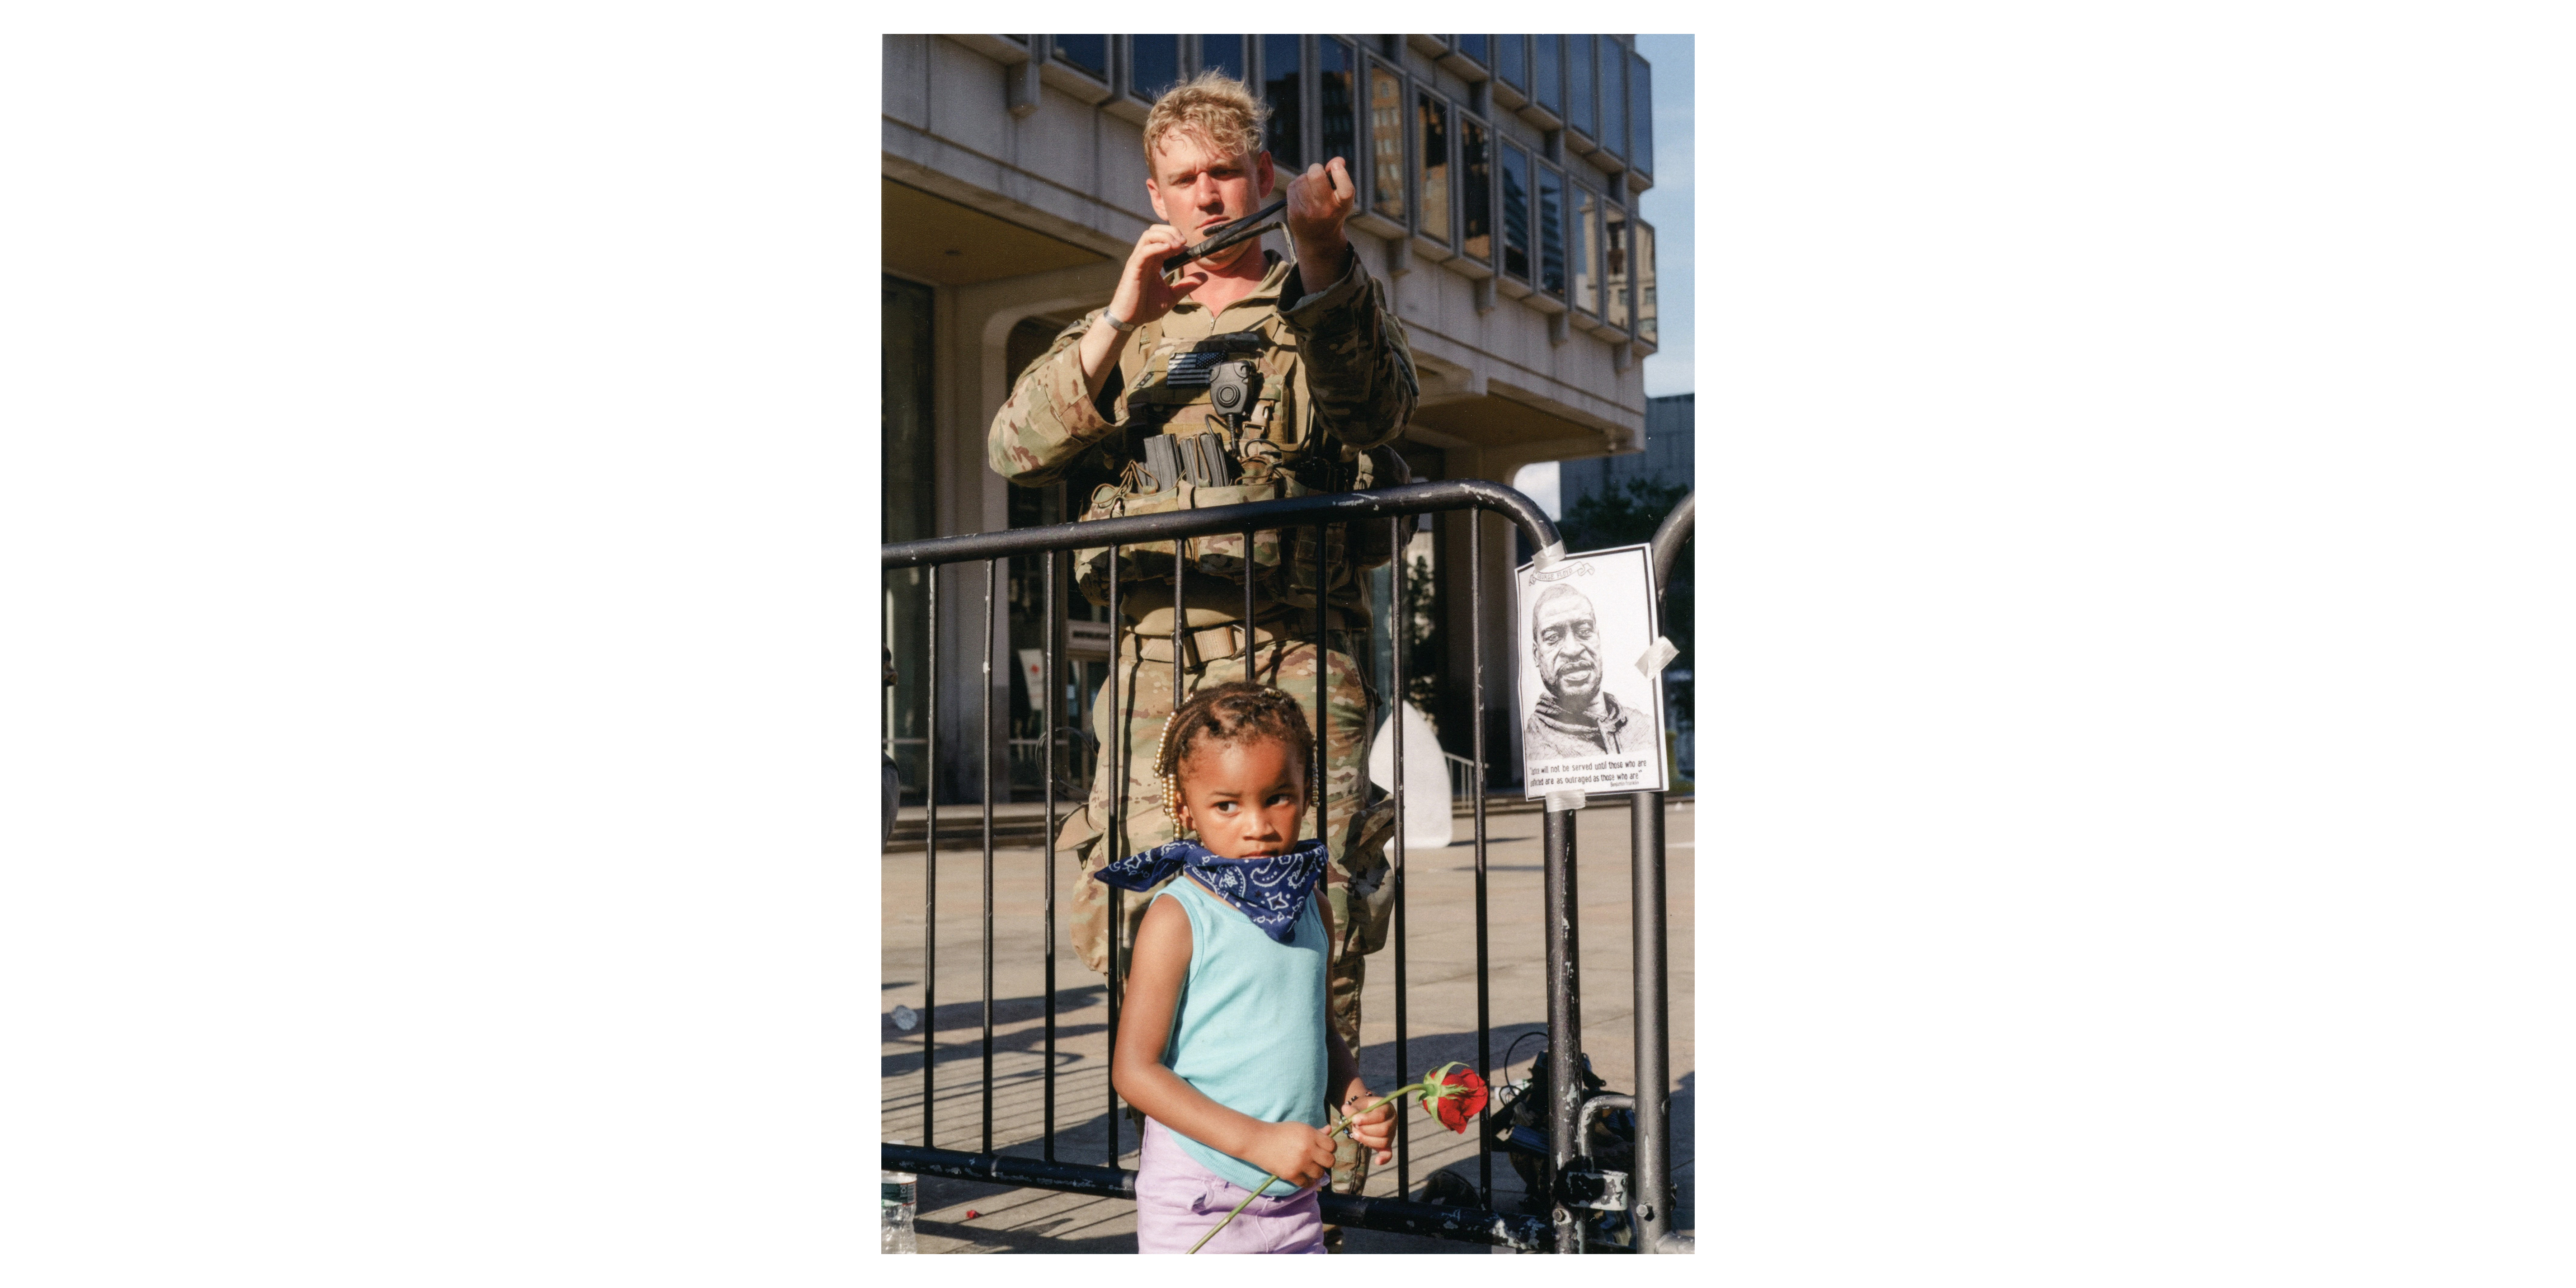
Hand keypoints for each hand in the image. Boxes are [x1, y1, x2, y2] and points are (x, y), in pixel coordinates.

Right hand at [1108, 223, 1210, 330]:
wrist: (1130, 320)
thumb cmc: (1146, 307)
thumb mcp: (1172, 295)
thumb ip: (1187, 284)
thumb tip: (1205, 276)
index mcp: (1153, 261)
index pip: (1165, 240)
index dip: (1179, 241)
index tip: (1192, 252)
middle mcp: (1145, 257)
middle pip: (1155, 231)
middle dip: (1172, 231)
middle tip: (1184, 242)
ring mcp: (1138, 261)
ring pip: (1149, 235)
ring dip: (1165, 236)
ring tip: (1178, 245)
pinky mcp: (1133, 268)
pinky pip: (1144, 250)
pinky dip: (1156, 246)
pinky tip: (1168, 249)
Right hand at [1243, 1119, 1337, 1188]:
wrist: (1258, 1141)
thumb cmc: (1279, 1132)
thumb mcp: (1298, 1128)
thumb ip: (1315, 1132)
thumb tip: (1329, 1130)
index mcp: (1310, 1135)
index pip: (1332, 1145)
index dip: (1330, 1148)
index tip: (1324, 1150)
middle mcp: (1308, 1149)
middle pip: (1330, 1161)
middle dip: (1326, 1162)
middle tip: (1319, 1161)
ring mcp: (1300, 1163)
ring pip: (1320, 1173)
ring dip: (1316, 1172)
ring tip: (1310, 1169)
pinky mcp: (1291, 1174)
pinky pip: (1306, 1183)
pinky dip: (1306, 1182)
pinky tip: (1304, 1178)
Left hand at [1283, 157, 1355, 283]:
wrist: (1317, 238)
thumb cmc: (1332, 210)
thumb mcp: (1342, 196)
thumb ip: (1341, 176)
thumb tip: (1338, 160)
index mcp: (1343, 204)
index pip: (1342, 181)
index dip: (1338, 170)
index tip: (1335, 167)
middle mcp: (1327, 209)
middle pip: (1315, 175)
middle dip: (1316, 169)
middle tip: (1318, 174)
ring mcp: (1309, 211)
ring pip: (1302, 179)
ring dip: (1305, 179)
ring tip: (1310, 190)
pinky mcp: (1294, 212)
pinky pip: (1293, 186)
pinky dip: (1297, 187)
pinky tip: (1302, 196)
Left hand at [1340, 1091, 1394, 1167]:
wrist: (1367, 1113)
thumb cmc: (1364, 1108)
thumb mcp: (1359, 1105)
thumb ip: (1353, 1109)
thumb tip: (1345, 1108)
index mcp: (1387, 1108)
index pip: (1381, 1115)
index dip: (1367, 1119)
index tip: (1354, 1120)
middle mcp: (1392, 1121)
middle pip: (1384, 1130)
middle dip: (1366, 1130)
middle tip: (1355, 1127)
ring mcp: (1391, 1134)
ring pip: (1384, 1142)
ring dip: (1367, 1140)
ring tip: (1356, 1135)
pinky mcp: (1387, 1145)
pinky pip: (1388, 1153)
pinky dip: (1384, 1158)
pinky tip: (1377, 1161)